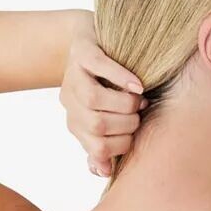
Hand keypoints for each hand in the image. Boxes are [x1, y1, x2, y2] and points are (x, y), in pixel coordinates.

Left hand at [59, 11, 147, 176]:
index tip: (136, 133)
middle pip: (97, 125)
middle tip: (140, 114)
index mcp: (75, 123)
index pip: (98, 148)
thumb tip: (102, 171)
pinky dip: (121, 78)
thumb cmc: (106, 86)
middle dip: (127, 124)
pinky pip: (100, 67)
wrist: (87, 39)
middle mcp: (70, 102)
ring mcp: (73, 76)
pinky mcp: (82, 51)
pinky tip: (138, 86)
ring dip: (125, 104)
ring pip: (94, 100)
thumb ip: (103, 146)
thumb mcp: (104, 118)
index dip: (123, 145)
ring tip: (139, 100)